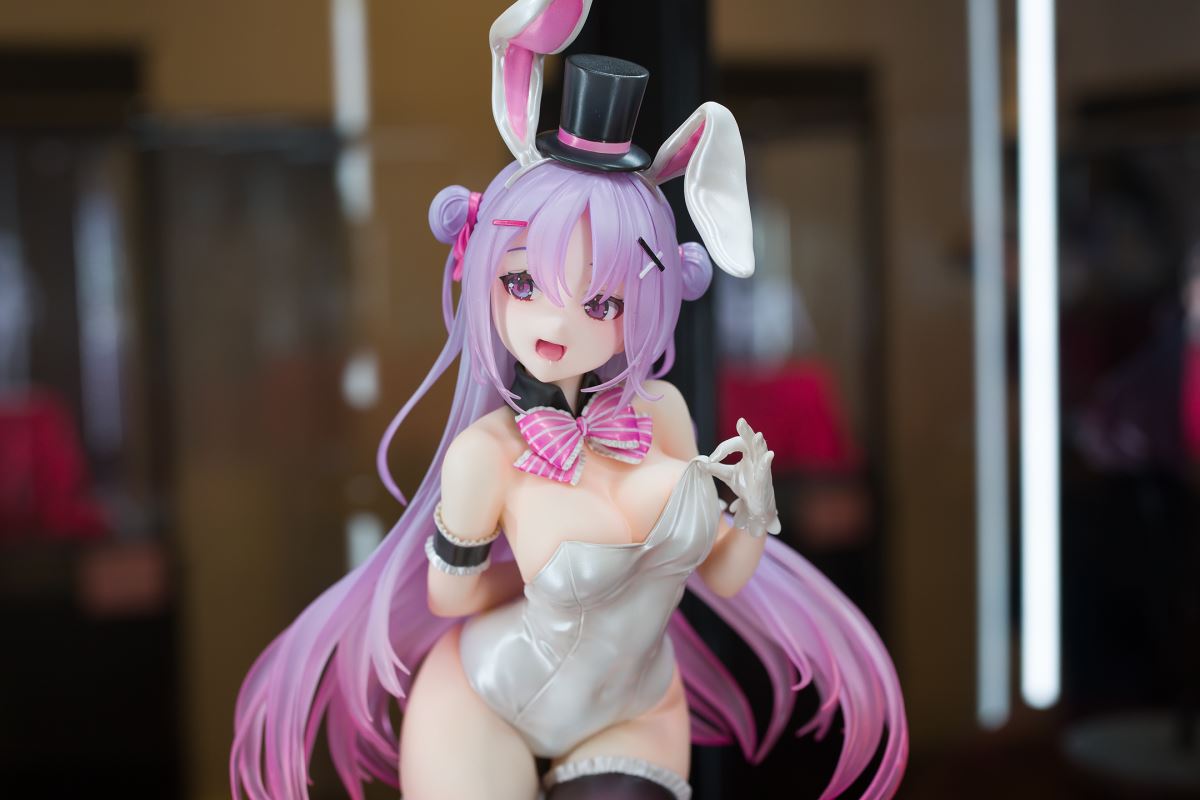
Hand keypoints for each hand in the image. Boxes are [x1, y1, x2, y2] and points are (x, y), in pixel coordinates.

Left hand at [703, 418, 780, 536]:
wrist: (755, 505)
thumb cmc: (745, 486)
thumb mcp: (727, 476)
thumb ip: (714, 468)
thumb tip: (699, 462)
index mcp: (747, 453)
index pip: (735, 443)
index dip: (722, 449)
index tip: (711, 459)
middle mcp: (756, 457)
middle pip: (751, 440)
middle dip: (746, 431)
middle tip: (741, 421)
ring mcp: (762, 467)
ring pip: (761, 452)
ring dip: (759, 444)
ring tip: (758, 436)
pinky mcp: (765, 479)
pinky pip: (766, 469)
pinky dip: (766, 462)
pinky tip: (769, 455)